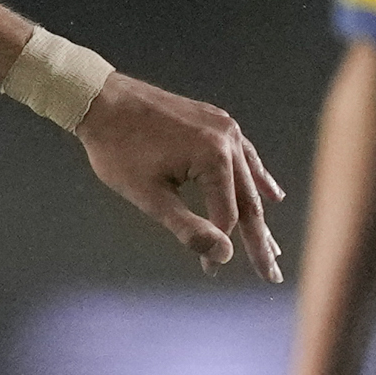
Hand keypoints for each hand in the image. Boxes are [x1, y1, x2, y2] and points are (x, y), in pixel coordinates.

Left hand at [79, 74, 285, 282]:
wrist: (102, 100)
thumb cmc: (118, 150)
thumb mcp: (149, 196)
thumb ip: (187, 227)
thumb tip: (222, 254)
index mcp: (214, 157)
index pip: (226, 215)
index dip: (218, 247)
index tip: (208, 271)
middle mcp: (227, 139)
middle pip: (248, 201)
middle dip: (259, 241)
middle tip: (271, 275)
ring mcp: (225, 127)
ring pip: (249, 180)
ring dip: (260, 215)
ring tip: (273, 246)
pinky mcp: (217, 122)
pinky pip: (245, 156)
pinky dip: (258, 179)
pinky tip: (273, 195)